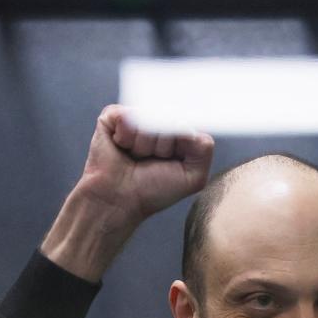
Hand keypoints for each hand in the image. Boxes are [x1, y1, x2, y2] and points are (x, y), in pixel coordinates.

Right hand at [41, 105, 214, 281]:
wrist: (118, 201)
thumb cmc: (154, 191)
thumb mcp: (193, 176)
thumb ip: (204, 148)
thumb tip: (186, 124)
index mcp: (178, 133)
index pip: (188, 124)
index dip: (180, 145)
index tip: (170, 162)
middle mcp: (158, 121)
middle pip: (170, 120)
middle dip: (162, 147)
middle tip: (150, 162)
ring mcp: (136, 117)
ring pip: (148, 119)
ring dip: (143, 146)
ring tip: (135, 157)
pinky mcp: (113, 116)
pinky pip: (127, 117)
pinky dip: (126, 138)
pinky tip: (122, 148)